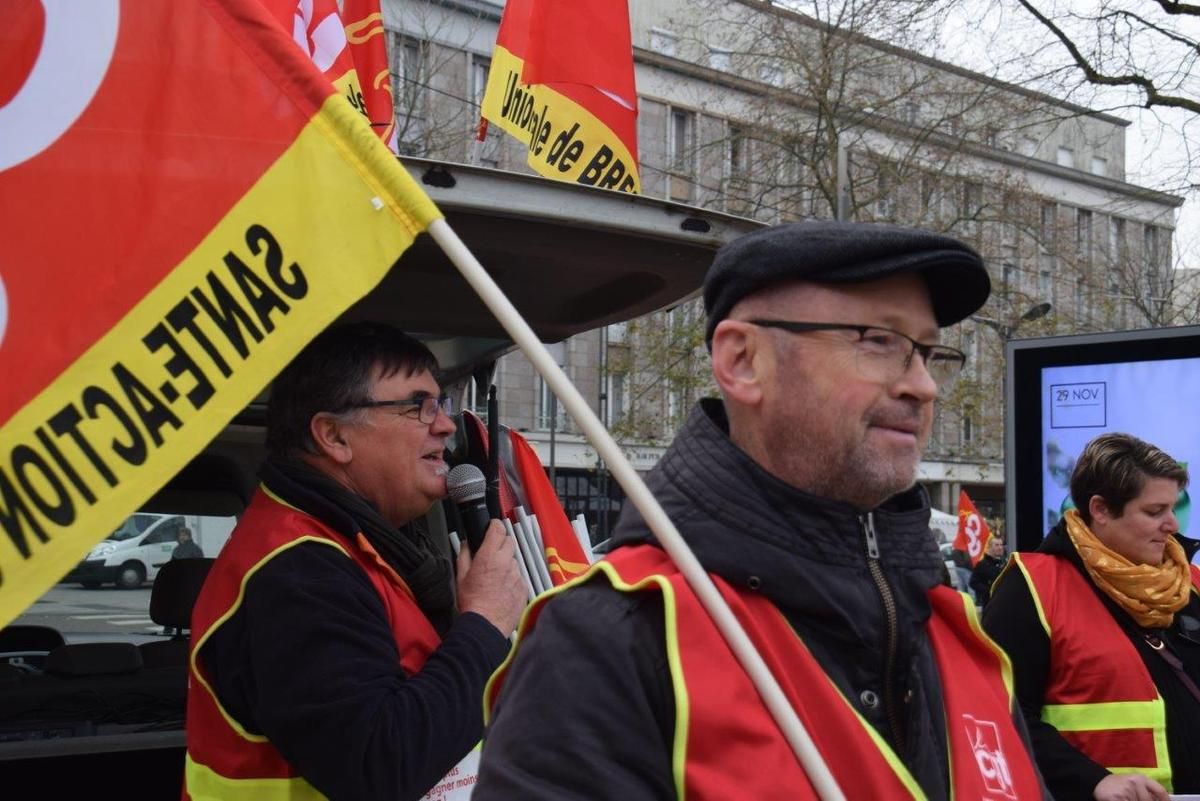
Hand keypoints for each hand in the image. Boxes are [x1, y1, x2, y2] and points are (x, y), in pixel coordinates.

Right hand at [456, 520, 526, 635]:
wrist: (486, 625)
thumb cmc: (472, 602)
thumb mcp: (460, 576)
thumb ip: (464, 555)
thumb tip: (467, 544)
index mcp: (489, 556)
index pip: (498, 529)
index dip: (494, 526)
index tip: (492, 528)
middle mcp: (507, 562)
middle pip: (509, 541)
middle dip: (501, 544)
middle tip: (492, 555)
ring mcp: (517, 575)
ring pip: (514, 560)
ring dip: (507, 563)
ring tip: (496, 578)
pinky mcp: (524, 587)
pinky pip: (519, 576)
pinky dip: (512, 579)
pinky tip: (502, 590)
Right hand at [1092, 773, 1169, 800]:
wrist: (1097, 782)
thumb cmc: (1119, 785)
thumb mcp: (1134, 784)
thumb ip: (1147, 792)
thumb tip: (1162, 800)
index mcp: (1141, 778)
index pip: (1160, 791)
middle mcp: (1135, 782)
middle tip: (1135, 799)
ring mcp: (1126, 790)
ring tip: (1127, 799)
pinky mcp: (1117, 798)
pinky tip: (1122, 800)